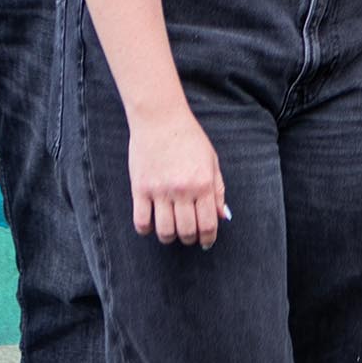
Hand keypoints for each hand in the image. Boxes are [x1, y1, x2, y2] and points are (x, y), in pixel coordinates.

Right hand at [128, 109, 228, 248]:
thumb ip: (218, 190)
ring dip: (169, 236)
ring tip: (172, 230)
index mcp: (203, 183)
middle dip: (190, 239)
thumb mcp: (211, 161)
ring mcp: (159, 191)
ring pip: (164, 231)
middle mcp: (182, 190)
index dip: (208, 238)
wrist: (160, 120)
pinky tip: (152, 223)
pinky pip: (141, 222)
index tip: (206, 242)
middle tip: (190, 236)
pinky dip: (147, 229)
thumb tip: (222, 217)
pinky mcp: (139, 189)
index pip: (207, 224)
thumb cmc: (189, 139)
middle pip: (186, 231)